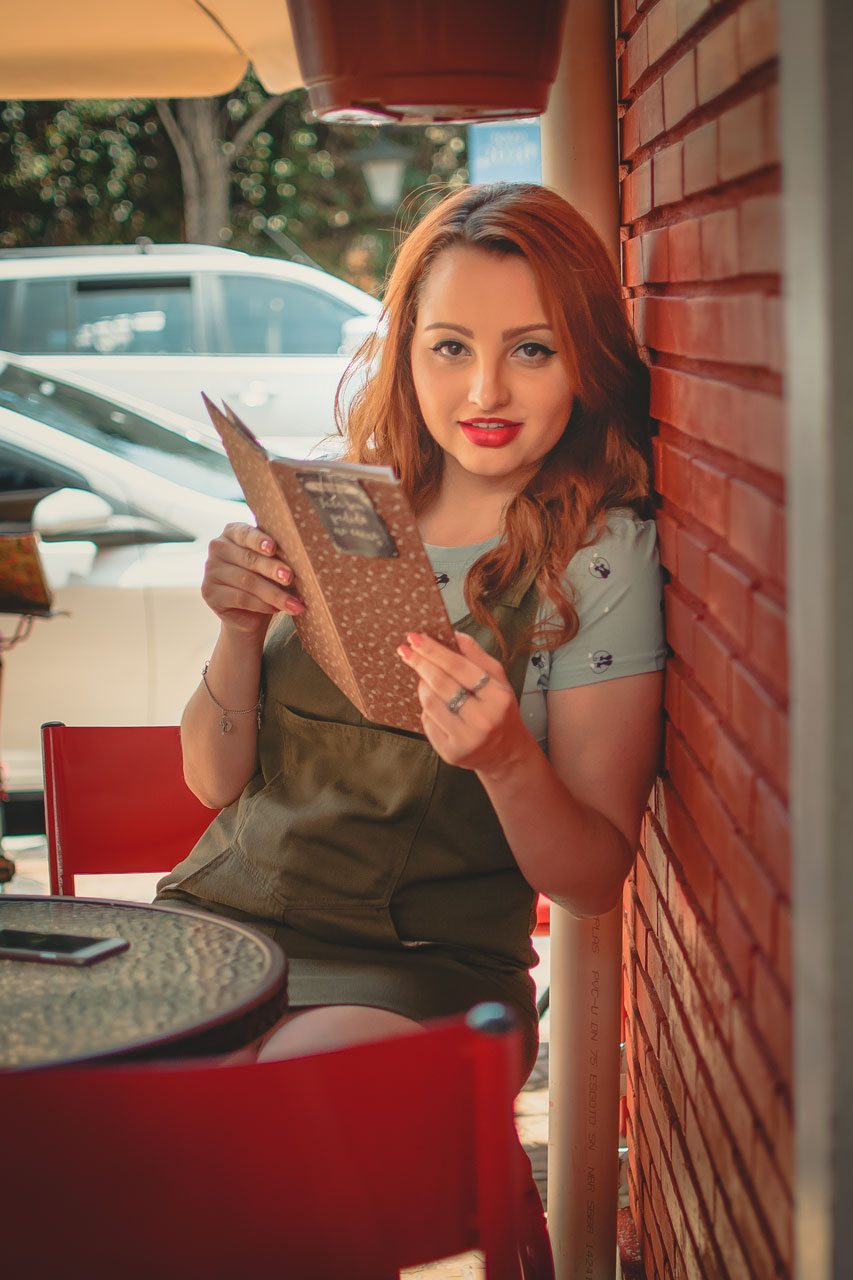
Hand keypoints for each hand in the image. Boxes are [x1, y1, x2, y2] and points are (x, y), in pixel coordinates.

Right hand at [202, 522, 303, 637]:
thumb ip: (276, 554)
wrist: (250, 612)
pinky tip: (277, 609)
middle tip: (290, 578)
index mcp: (232, 533)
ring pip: (247, 582)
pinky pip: (241, 598)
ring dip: (274, 594)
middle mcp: (218, 548)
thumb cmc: (266, 579)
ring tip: (294, 603)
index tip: (273, 548)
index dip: (259, 540)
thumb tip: (298, 555)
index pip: (245, 533)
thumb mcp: (272, 562)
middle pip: (249, 559)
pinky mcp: (210, 594)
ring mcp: (211, 571)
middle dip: (272, 569)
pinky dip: (262, 605)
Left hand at [397, 630, 529, 772]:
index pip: (459, 667)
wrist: (505, 751)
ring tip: (427, 680)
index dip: (433, 650)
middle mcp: (483, 720)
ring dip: (423, 686)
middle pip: (440, 683)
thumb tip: (455, 634)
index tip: (414, 638)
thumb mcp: (498, 680)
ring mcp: (466, 739)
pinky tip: (437, 706)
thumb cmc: (500, 710)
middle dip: (419, 663)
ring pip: (429, 703)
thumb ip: (477, 656)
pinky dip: (428, 709)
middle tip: (405, 650)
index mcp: (498, 698)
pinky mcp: (450, 752)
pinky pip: (427, 722)